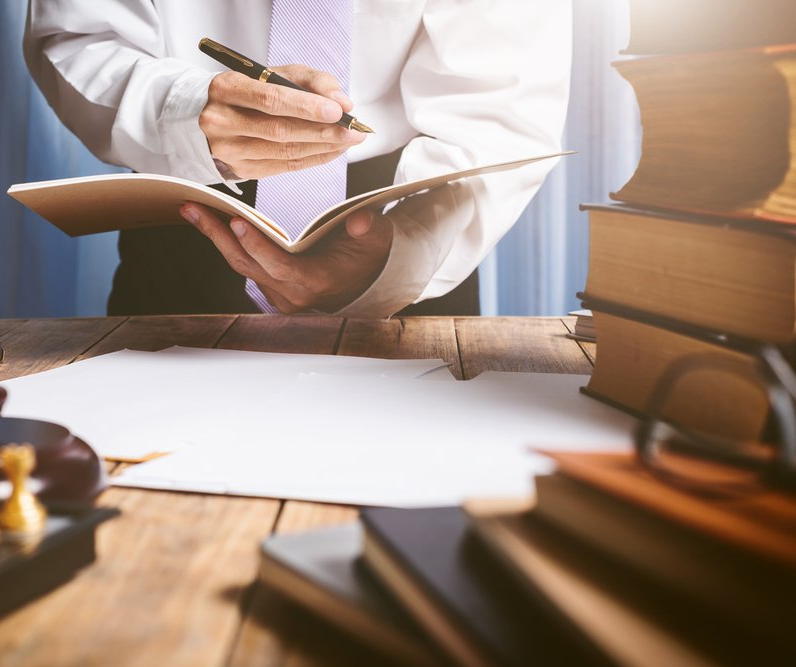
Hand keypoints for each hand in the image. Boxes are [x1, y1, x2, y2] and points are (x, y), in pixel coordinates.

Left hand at [180, 203, 392, 312]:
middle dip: (218, 235)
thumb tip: (358, 222)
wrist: (369, 280)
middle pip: (248, 265)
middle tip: (192, 208)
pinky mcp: (272, 288)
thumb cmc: (371, 254)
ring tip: (192, 210)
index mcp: (316, 283)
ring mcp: (280, 294)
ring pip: (242, 266)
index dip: (256, 245)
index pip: (280, 266)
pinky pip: (246, 265)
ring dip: (216, 237)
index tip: (235, 221)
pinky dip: (229, 243)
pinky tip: (212, 221)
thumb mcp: (379, 238)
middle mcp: (292, 295)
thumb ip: (370, 228)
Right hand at [199, 65, 365, 178]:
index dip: (307, 107)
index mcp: (226, 89)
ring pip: (284, 152)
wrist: (205, 114)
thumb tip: (342, 102)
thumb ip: (310, 81)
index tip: (338, 111)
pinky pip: (284, 166)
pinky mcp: (241, 169)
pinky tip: (333, 151)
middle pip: (280, 130)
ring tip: (349, 140)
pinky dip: (313, 159)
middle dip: (323, 131)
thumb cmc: (247, 91)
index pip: (271, 100)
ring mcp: (229, 150)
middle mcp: (222, 121)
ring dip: (323, 147)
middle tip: (354, 130)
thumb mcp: (273, 73)